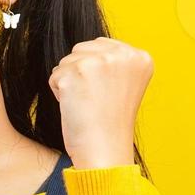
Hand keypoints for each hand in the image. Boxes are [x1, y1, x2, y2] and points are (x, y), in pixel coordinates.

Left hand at [47, 36, 151, 168]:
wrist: (105, 149)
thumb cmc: (110, 122)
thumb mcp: (124, 84)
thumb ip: (113, 61)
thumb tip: (89, 46)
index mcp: (140, 57)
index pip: (100, 45)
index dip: (95, 71)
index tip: (106, 94)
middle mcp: (123, 54)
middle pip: (80, 49)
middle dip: (80, 74)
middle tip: (95, 100)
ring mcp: (100, 61)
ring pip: (66, 62)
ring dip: (69, 83)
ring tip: (86, 104)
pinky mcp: (76, 72)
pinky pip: (54, 76)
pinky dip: (59, 93)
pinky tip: (76, 108)